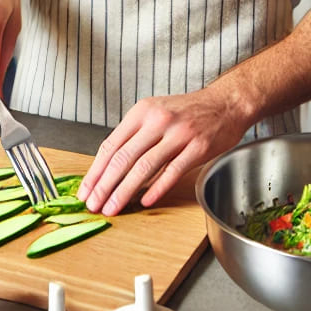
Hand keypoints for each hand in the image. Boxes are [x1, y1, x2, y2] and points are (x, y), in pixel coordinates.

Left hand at [80, 86, 253, 215]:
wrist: (225, 103)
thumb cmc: (187, 111)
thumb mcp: (155, 112)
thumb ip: (135, 135)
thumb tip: (109, 167)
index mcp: (142, 112)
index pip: (111, 145)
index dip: (95, 171)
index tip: (86, 190)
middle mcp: (157, 121)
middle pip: (123, 158)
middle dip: (104, 185)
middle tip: (94, 204)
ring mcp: (178, 134)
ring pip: (143, 167)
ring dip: (124, 191)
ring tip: (113, 207)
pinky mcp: (197, 147)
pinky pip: (172, 171)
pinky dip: (157, 188)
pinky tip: (145, 201)